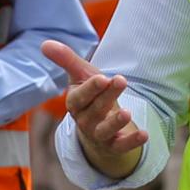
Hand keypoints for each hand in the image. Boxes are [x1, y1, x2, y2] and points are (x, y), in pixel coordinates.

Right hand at [41, 40, 146, 178]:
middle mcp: (84, 120)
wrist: (97, 125)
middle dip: (108, 96)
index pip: (80, 96)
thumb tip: (45, 44)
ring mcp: (98, 135)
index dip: (91, 88)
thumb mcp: (81, 75)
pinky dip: (132, 142)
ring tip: (127, 113)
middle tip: (121, 80)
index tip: (103, 78)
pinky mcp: (113, 146)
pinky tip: (144, 135)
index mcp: (75, 102)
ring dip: (115, 122)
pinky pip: (121, 146)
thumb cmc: (90, 95)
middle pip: (96, 109)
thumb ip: (66, 59)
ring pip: (105, 130)